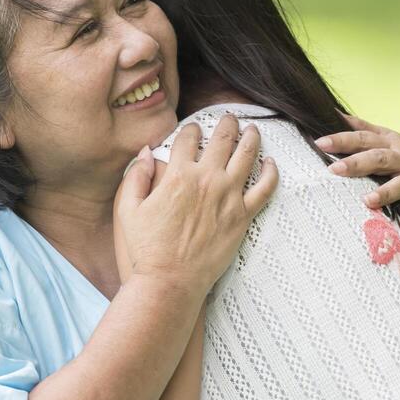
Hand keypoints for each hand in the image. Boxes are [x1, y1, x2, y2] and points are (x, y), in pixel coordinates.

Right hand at [115, 114, 277, 295]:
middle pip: (222, 139)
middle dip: (226, 123)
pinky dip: (270, 172)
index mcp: (178, 175)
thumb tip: (146, 152)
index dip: (191, 129)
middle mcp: (206, 180)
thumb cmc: (146, 249)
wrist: (170, 281)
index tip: (194, 129)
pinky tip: (271, 163)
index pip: (188, 138)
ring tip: (253, 130)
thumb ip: (135, 177)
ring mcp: (228, 197)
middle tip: (230, 118)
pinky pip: (264, 188)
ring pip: (247, 156)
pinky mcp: (243, 217)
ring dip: (251, 138)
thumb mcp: (128, 210)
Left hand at [317, 113, 399, 237]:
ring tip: (369, 200)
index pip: (364, 138)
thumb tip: (333, 113)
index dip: (343, 139)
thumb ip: (363, 129)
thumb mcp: (389, 142)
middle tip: (335, 169)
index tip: (320, 143)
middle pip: (381, 157)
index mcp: (391, 144)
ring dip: (387, 192)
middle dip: (358, 162)